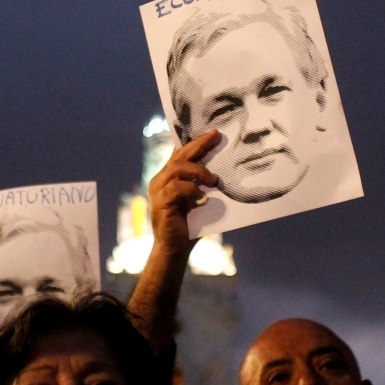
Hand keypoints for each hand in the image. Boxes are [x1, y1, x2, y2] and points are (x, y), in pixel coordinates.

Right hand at [146, 129, 220, 255]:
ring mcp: (158, 191)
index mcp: (168, 177)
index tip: (214, 133)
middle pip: (178, 156)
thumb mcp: (199, 200)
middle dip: (198, 145)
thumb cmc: (189, 226)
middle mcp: (160, 180)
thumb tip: (226, 172)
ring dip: (198, 171)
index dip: (196, 142)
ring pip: (176, 168)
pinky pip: (176, 188)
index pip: (181, 153)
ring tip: (213, 181)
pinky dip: (191, 190)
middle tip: (215, 138)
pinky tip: (203, 199)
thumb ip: (204, 185)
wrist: (175, 250)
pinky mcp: (160, 202)